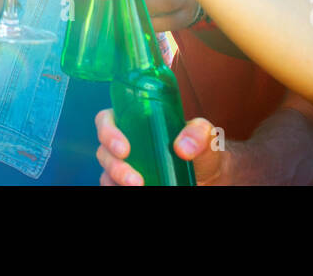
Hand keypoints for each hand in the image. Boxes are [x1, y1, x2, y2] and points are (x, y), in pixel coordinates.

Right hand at [95, 109, 224, 185]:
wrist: (208, 178)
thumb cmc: (200, 149)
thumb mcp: (204, 135)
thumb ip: (198, 133)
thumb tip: (182, 147)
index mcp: (133, 121)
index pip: (106, 120)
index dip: (108, 132)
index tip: (125, 149)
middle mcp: (123, 143)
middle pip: (104, 152)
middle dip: (115, 167)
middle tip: (136, 180)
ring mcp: (123, 167)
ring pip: (106, 174)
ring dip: (117, 182)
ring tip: (139, 188)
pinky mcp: (126, 185)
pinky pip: (113, 187)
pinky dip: (118, 189)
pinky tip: (135, 192)